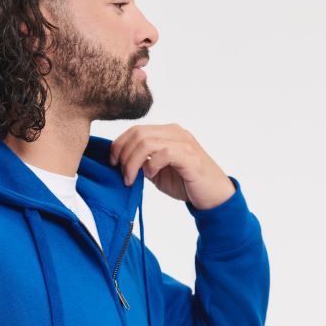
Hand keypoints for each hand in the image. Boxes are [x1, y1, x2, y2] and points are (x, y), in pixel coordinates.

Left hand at [108, 123, 235, 210]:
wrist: (213, 196)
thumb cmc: (186, 183)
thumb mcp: (157, 172)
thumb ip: (142, 163)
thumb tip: (120, 162)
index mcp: (166, 132)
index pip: (135, 129)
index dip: (119, 145)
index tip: (113, 163)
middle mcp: (175, 133)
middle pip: (138, 133)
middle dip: (123, 154)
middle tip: (122, 174)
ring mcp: (184, 142)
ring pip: (147, 142)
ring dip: (132, 162)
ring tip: (131, 179)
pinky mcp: (190, 156)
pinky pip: (164, 153)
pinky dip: (151, 165)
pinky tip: (151, 176)